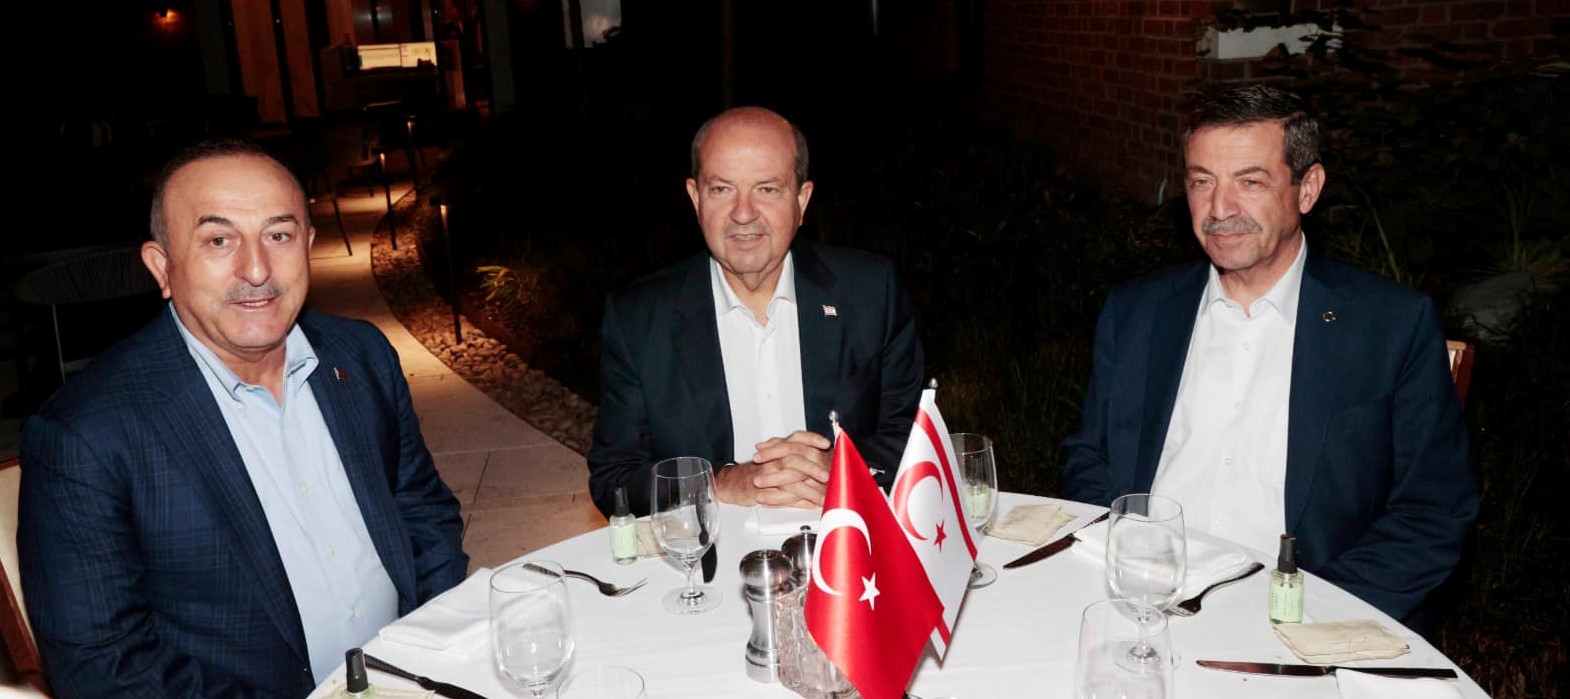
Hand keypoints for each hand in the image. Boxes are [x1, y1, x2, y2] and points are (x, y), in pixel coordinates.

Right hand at [712, 431, 831, 508]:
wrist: (733, 482)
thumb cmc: (756, 471)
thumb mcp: (774, 457)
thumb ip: (793, 453)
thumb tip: (817, 455)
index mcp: (779, 449)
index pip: (797, 437)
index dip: (812, 439)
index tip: (826, 444)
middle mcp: (774, 459)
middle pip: (796, 459)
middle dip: (814, 468)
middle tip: (827, 476)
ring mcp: (769, 475)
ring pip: (792, 480)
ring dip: (811, 489)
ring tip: (823, 496)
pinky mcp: (765, 491)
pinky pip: (785, 497)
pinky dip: (801, 502)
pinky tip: (811, 504)